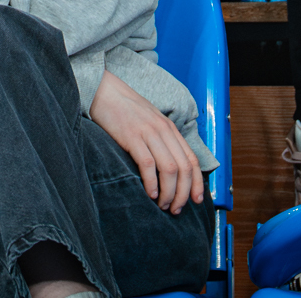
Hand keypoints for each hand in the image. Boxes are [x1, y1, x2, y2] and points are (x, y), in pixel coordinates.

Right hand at [89, 70, 204, 213]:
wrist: (104, 91)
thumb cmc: (125, 110)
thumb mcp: (150, 122)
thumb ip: (161, 140)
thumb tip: (170, 168)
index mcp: (170, 129)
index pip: (192, 159)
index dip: (196, 183)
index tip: (196, 200)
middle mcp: (163, 130)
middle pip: (183, 168)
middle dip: (183, 193)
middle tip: (175, 208)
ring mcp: (148, 133)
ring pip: (169, 168)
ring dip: (169, 192)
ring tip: (162, 205)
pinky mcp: (131, 136)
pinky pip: (148, 164)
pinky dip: (151, 182)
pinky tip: (150, 193)